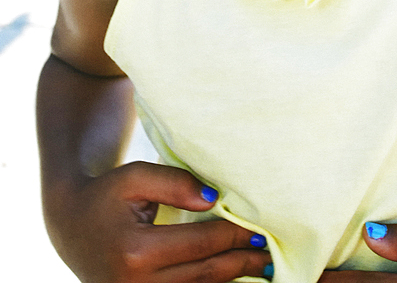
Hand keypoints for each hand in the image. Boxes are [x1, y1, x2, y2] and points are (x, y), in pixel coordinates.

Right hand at [52, 161, 271, 282]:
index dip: (234, 236)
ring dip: (233, 281)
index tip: (261, 227)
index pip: (201, 245)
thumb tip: (213, 198)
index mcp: (135, 252)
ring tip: (264, 269)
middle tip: (272, 252)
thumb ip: (173, 182)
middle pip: (205, 274)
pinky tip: (235, 280)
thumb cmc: (106, 196)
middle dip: (242, 263)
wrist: (71, 228)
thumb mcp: (134, 177)